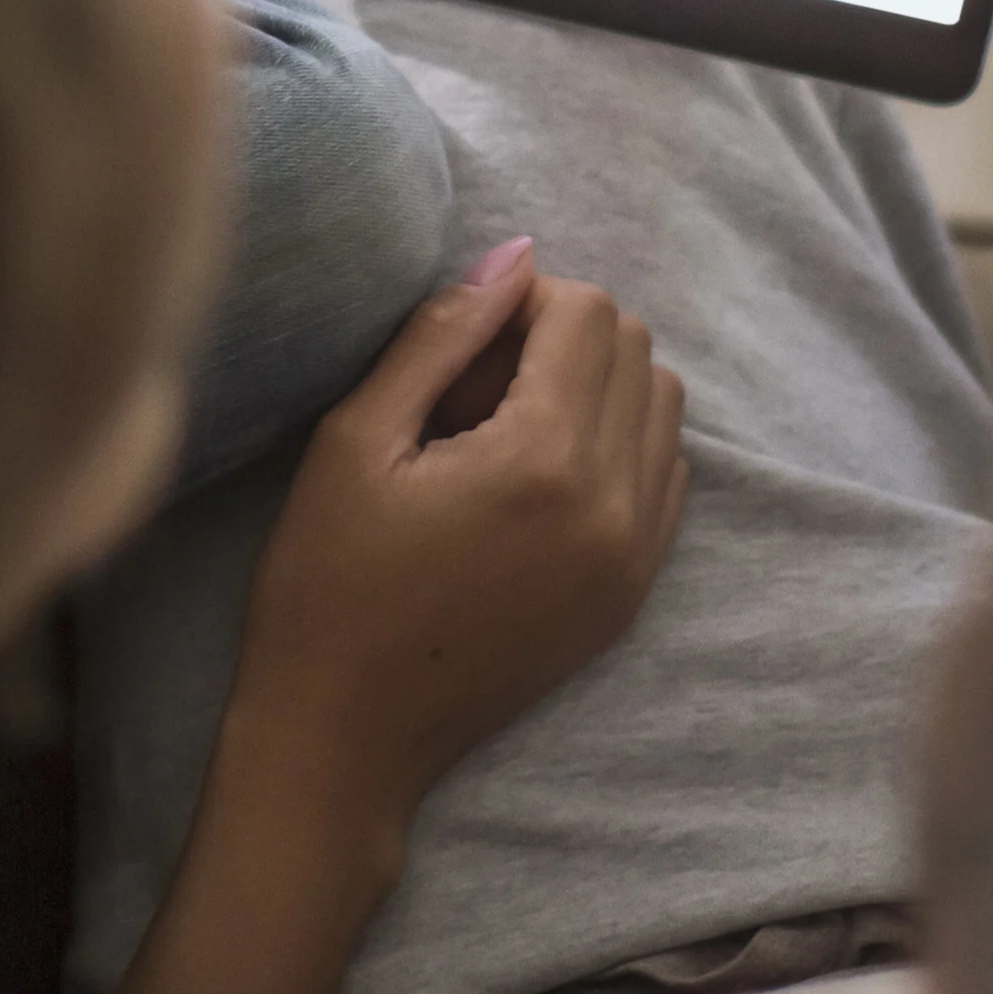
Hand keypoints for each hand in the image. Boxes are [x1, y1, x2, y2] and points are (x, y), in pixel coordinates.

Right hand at [226, 241, 688, 841]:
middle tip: (475, 386)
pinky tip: (537, 477)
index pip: (590, 314)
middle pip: (637, 352)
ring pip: (663, 409)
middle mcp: (613, 509)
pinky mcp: (630, 597)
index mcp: (544, 462)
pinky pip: (665, 479)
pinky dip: (618, 448)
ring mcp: (633, 560)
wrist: (345, 739)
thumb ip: (443, 335)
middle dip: (563, 338)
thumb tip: (515, 254)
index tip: (460, 345)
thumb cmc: (327, 585)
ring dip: (598, 388)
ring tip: (505, 430)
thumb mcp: (356, 440)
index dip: (524, 301)